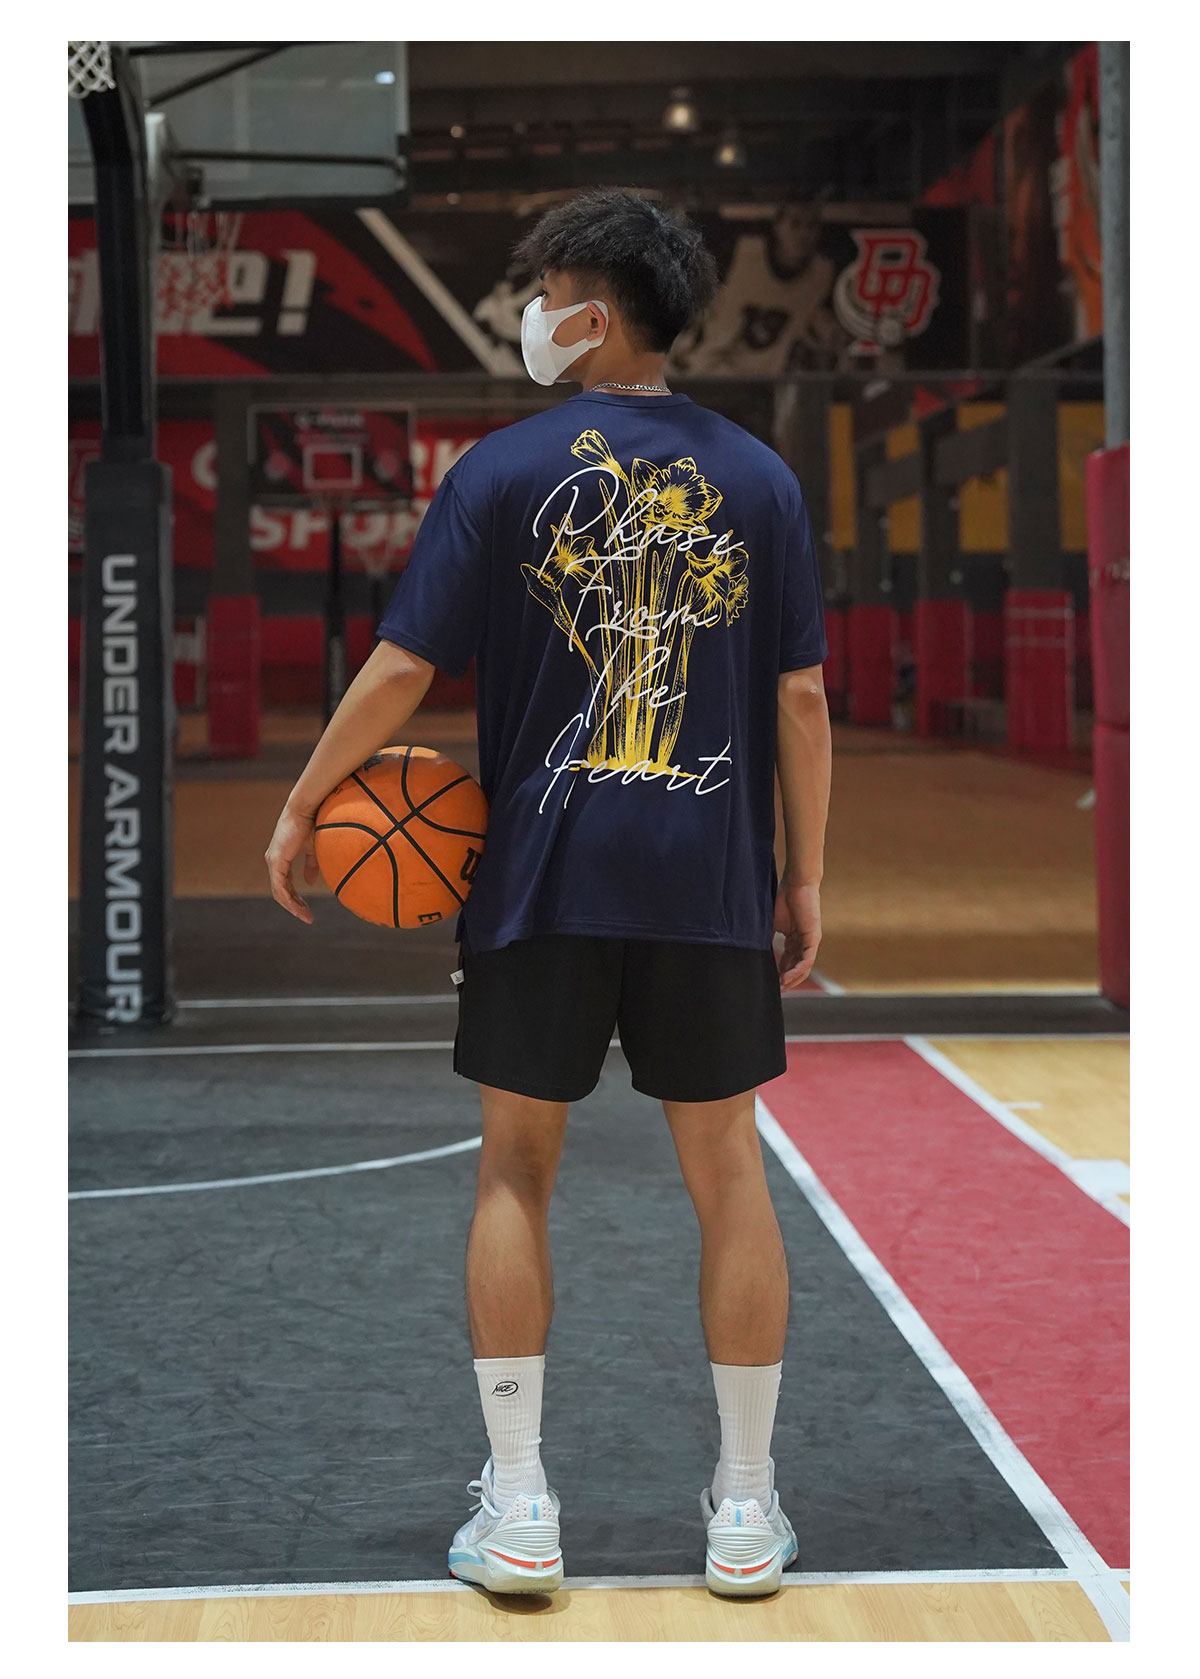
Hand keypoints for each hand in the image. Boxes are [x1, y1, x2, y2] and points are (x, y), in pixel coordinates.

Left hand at [265, 802, 318, 923]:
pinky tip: (298, 908)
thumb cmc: (311, 824)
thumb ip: (311, 866)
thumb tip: (310, 883)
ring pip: (280, 893)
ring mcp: (273, 862)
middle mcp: (274, 861)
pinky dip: (289, 899)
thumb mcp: (313, 850)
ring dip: (293, 906)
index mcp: (281, 858)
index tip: (308, 909)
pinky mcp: (276, 861)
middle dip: (295, 906)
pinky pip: (280, 888)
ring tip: (305, 916)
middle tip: (307, 917)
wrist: (307, 809)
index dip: (297, 898)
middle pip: (282, 892)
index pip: (286, 885)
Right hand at [774, 877, 820, 991]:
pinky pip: (807, 960)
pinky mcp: (813, 938)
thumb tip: (756, 952)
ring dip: (793, 979)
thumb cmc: (784, 898)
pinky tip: (786, 978)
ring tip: (782, 988)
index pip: (788, 960)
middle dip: (787, 980)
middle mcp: (803, 941)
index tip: (771, 982)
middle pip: (797, 966)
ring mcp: (810, 941)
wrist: (796, 883)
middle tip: (777, 991)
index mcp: (794, 937)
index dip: (780, 972)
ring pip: (803, 967)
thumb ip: (768, 938)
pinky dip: (796, 970)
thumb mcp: (771, 924)